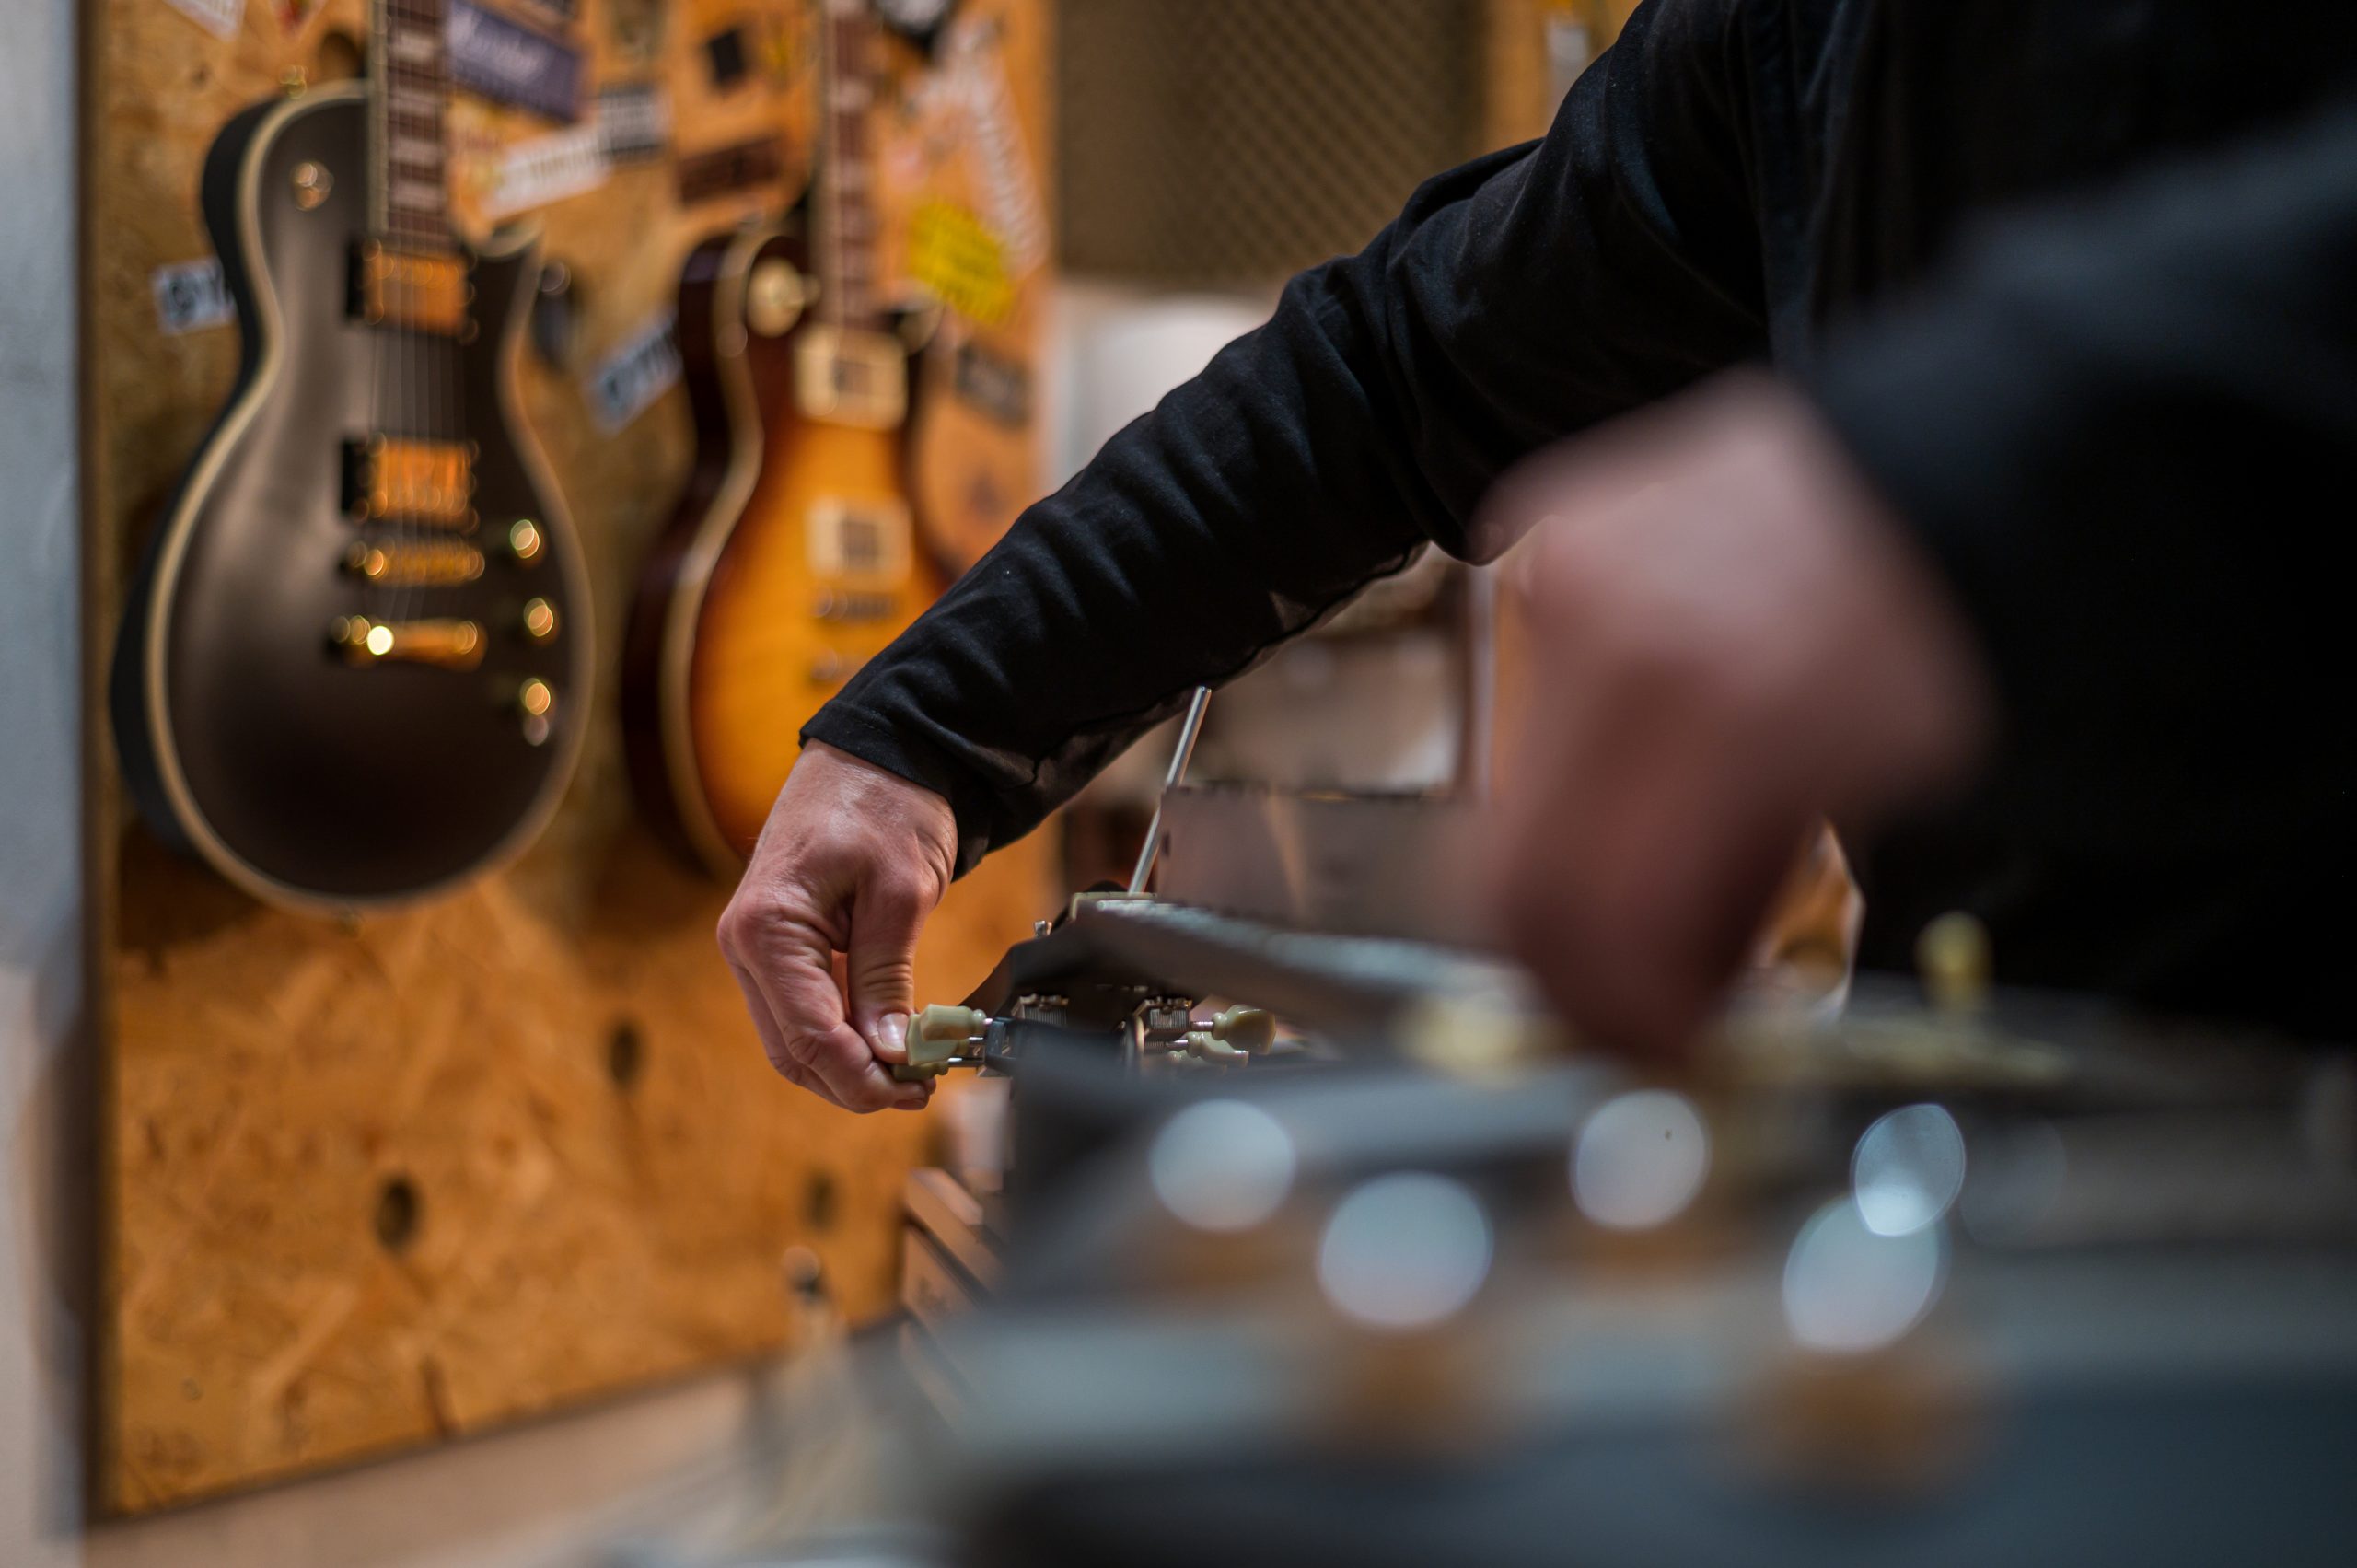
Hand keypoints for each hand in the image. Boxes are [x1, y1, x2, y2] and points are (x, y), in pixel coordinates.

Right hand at [717, 742, 958, 1110]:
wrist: (876, 750)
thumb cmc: (885, 803)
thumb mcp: (899, 893)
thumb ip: (887, 977)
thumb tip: (890, 1053)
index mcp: (767, 929)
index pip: (809, 1035)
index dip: (862, 1078)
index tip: (914, 1090)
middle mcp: (747, 944)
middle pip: (792, 1051)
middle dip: (854, 1082)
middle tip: (918, 1090)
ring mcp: (758, 947)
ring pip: (793, 1039)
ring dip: (847, 1066)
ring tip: (910, 1072)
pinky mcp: (780, 946)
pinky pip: (802, 1011)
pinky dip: (842, 1035)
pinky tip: (887, 1041)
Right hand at [1483, 375, 1992, 1056]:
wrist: (1963, 465)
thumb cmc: (1953, 637)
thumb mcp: (1879, 800)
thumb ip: (1734, 903)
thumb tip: (1651, 996)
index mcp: (1718, 707)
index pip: (1571, 913)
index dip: (1603, 1007)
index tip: (1651, 1042)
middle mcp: (1608, 628)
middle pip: (1506, 865)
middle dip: (1570, 957)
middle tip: (1640, 995)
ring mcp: (1562, 569)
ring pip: (1508, 788)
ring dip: (1578, 857)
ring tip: (1675, 871)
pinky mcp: (1543, 533)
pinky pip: (1526, 692)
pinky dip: (1583, 754)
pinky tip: (1662, 760)